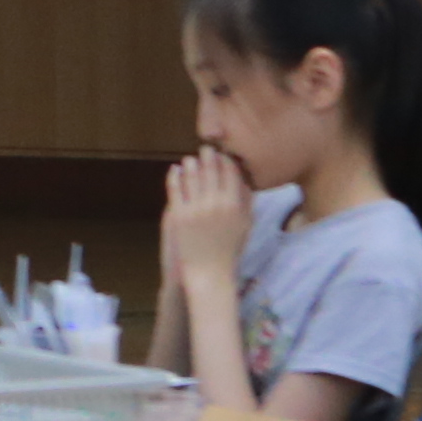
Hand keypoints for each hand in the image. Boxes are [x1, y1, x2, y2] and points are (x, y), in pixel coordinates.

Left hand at [160, 149, 255, 282]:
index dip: (225, 160)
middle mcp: (215, 204)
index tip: (222, 153)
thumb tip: (244, 177)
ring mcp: (195, 208)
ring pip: (192, 176)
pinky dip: (175, 176)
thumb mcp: (246, 225)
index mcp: (234, 205)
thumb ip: (246, 200)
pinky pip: (175, 188)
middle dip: (208, 157)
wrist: (209, 271)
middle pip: (210, 171)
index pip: (230, 173)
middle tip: (205, 149)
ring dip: (191, 163)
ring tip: (190, 159)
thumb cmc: (229, 248)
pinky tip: (176, 170)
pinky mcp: (178, 215)